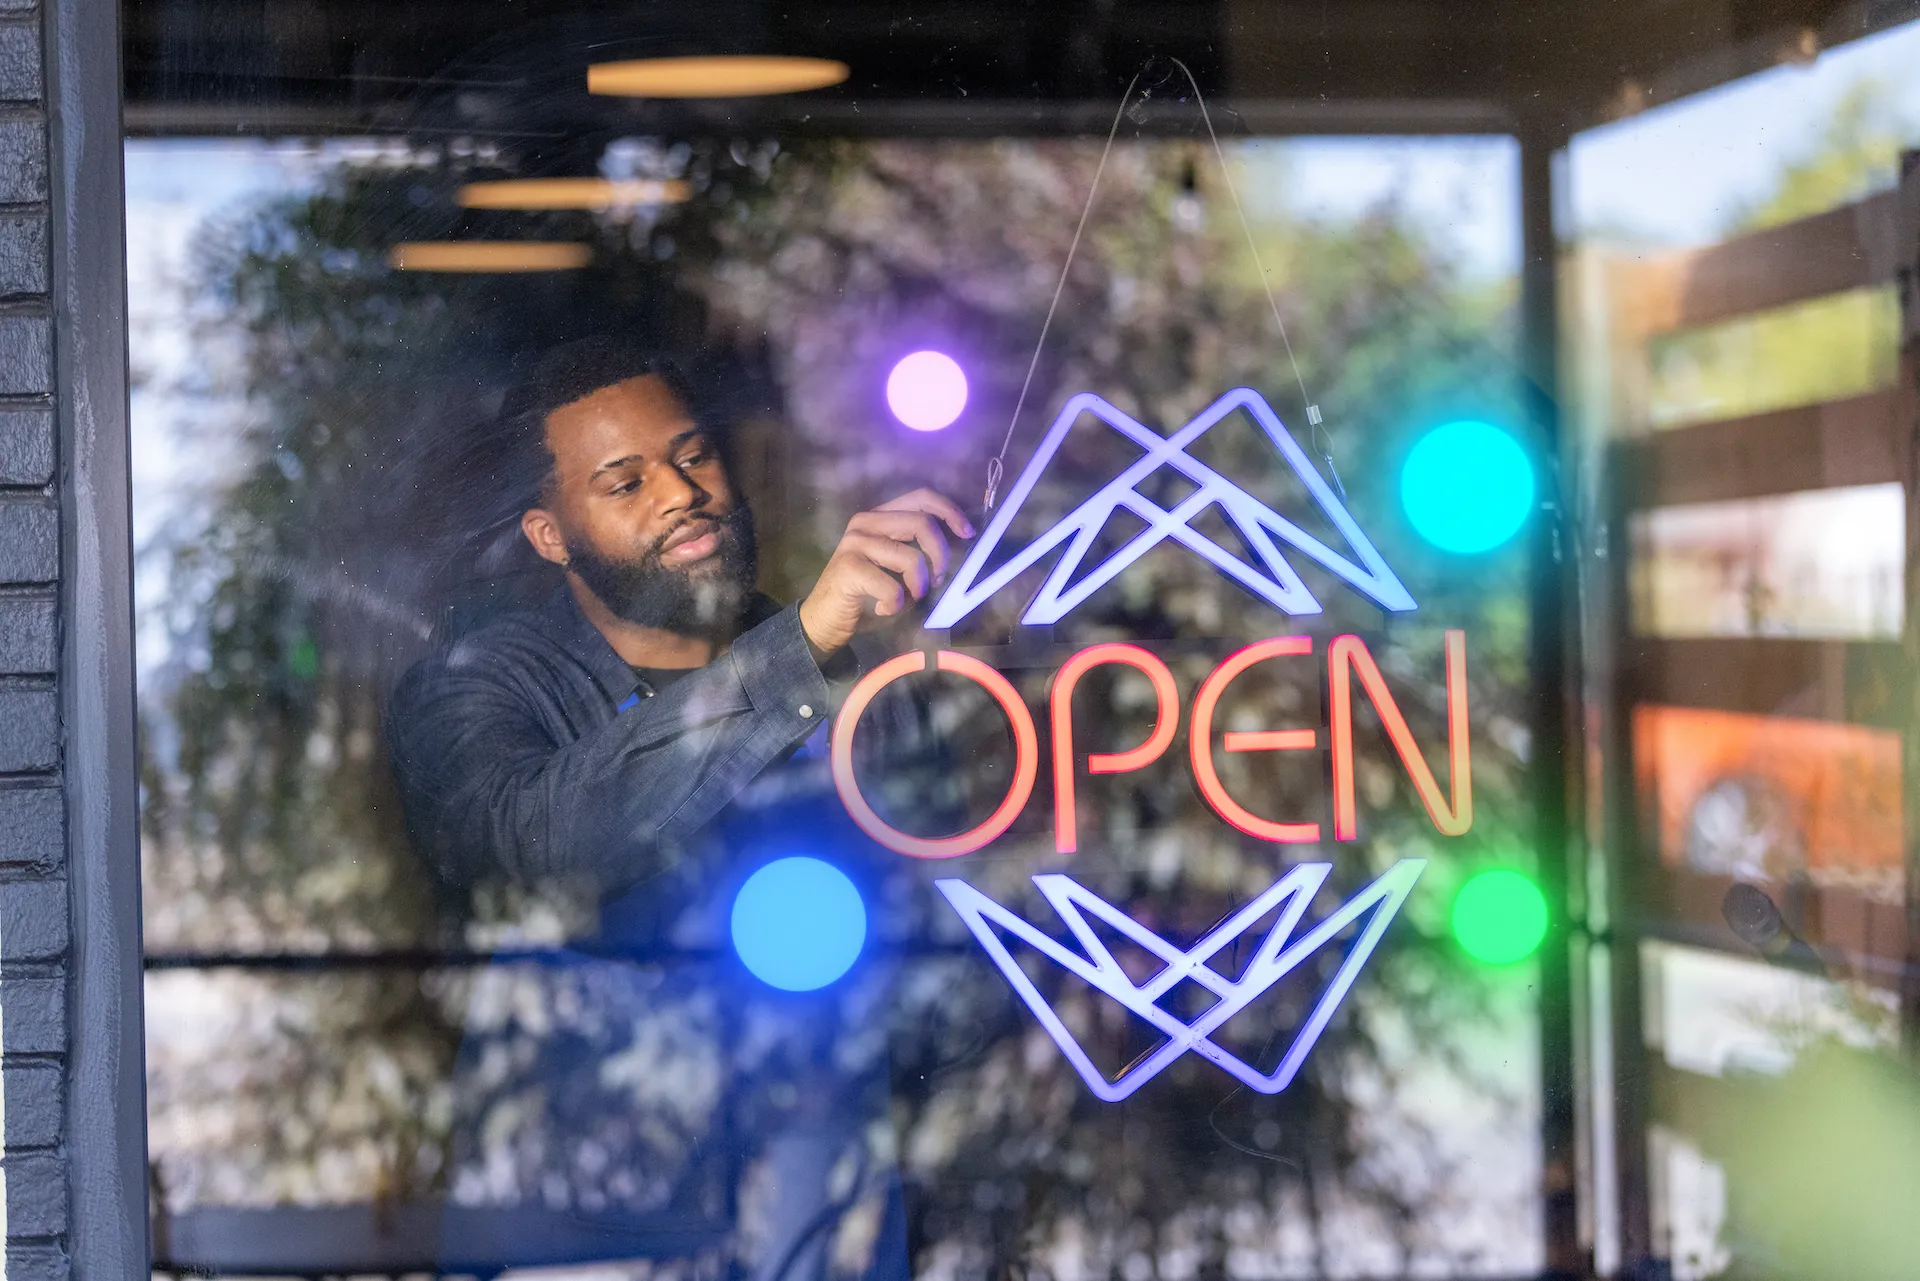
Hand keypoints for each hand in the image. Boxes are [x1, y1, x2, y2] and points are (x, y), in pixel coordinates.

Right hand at [799, 488, 974, 653]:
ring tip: (906, 599)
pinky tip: (883, 609)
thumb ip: (918, 551)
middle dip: (940, 556)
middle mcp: (865, 522)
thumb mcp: (897, 567)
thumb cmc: (867, 594)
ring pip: (912, 558)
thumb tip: (957, 548)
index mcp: (879, 516)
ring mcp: (855, 543)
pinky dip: (896, 605)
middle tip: (938, 580)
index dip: (949, 511)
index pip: (921, 497)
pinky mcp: (848, 567)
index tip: (967, 533)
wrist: (826, 620)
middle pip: (922, 523)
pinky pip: (893, 588)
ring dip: (919, 587)